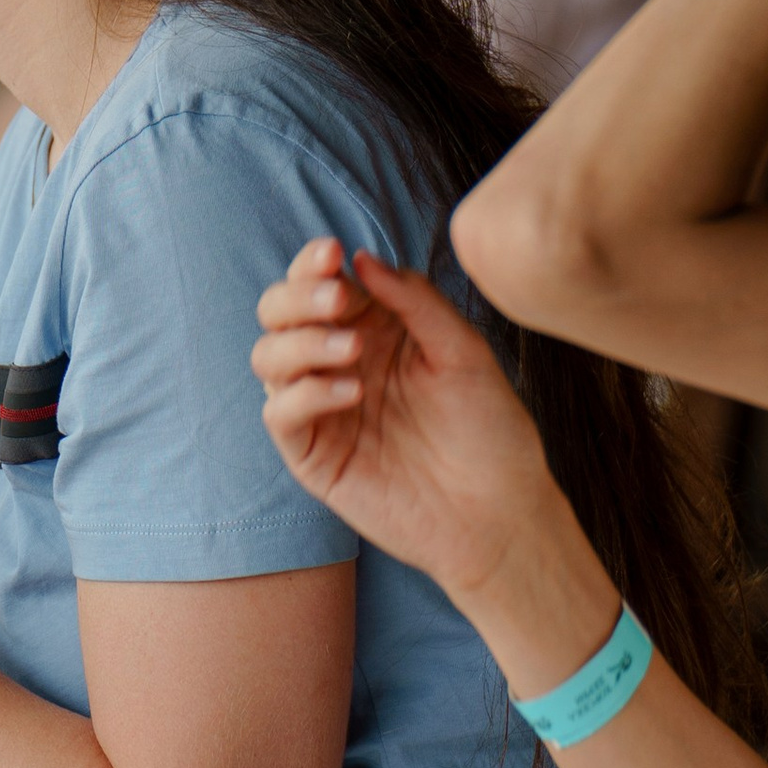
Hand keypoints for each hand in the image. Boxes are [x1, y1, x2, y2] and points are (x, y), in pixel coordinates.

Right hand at [251, 239, 561, 610]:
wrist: (499, 512)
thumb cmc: (489, 430)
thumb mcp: (464, 352)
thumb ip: (415, 301)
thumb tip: (362, 259)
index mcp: (371, 329)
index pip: (319, 282)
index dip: (313, 263)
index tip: (333, 255)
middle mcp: (337, 363)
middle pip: (277, 313)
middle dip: (297, 296)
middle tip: (337, 299)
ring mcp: (321, 409)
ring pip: (268, 358)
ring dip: (301, 342)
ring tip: (352, 352)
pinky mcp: (313, 456)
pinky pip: (280, 414)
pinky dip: (306, 394)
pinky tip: (352, 392)